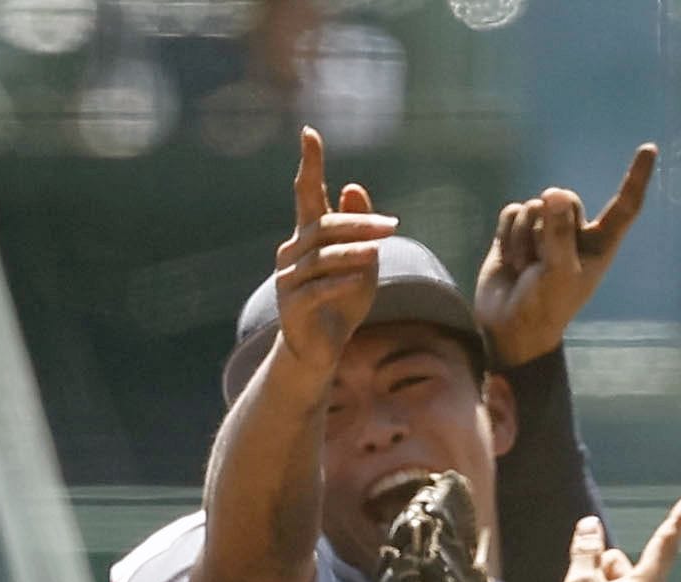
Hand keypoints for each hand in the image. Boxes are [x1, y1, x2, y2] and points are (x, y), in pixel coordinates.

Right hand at [273, 127, 397, 378]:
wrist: (320, 349)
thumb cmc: (342, 301)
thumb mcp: (362, 261)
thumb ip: (360, 227)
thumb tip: (353, 186)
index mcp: (308, 236)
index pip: (307, 193)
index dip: (309, 163)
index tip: (309, 132)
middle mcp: (292, 252)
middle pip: (324, 227)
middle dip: (358, 224)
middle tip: (392, 225)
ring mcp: (288, 280)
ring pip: (321, 257)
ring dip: (351, 252)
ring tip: (378, 250)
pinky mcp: (291, 307)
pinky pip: (316, 289)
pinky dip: (338, 282)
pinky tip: (359, 277)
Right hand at [473, 146, 655, 368]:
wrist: (509, 328)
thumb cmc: (545, 308)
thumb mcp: (558, 274)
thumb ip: (559, 234)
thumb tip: (552, 194)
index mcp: (599, 244)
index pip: (624, 205)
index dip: (636, 177)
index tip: (650, 148)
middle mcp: (574, 233)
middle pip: (564, 199)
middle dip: (548, 225)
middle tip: (541, 260)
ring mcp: (544, 231)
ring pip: (535, 206)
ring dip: (524, 238)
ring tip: (526, 269)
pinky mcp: (516, 233)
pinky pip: (512, 212)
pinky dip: (509, 234)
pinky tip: (510, 259)